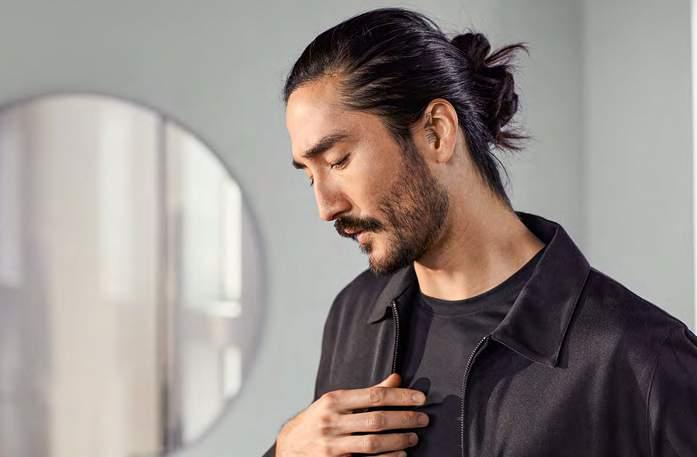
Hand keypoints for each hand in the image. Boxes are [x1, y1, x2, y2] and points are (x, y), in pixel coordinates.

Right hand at [275, 373, 428, 455]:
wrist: (289, 446)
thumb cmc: (317, 420)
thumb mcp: (337, 402)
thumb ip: (367, 392)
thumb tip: (396, 379)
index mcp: (334, 400)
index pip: (374, 395)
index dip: (401, 397)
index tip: (421, 398)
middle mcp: (332, 421)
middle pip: (377, 420)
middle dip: (405, 419)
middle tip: (423, 418)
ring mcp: (332, 445)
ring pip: (373, 443)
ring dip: (399, 440)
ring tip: (414, 437)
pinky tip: (400, 454)